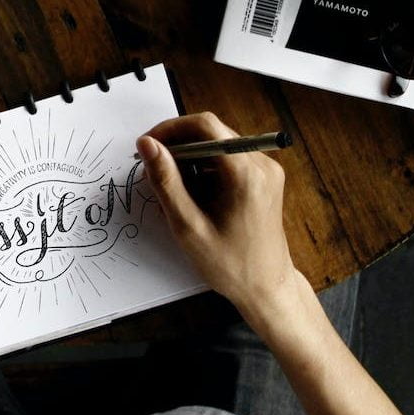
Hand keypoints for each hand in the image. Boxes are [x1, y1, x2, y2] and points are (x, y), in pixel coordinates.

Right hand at [136, 113, 300, 315]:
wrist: (267, 288)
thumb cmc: (230, 265)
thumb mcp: (188, 226)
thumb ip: (166, 181)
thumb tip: (147, 145)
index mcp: (246, 174)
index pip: (205, 126)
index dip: (171, 129)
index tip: (148, 146)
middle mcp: (262, 164)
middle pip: (212, 132)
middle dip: (179, 146)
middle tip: (154, 171)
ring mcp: (266, 170)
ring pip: (218, 145)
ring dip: (191, 160)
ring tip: (175, 192)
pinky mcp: (265, 178)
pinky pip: (229, 159)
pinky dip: (206, 169)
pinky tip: (195, 197)